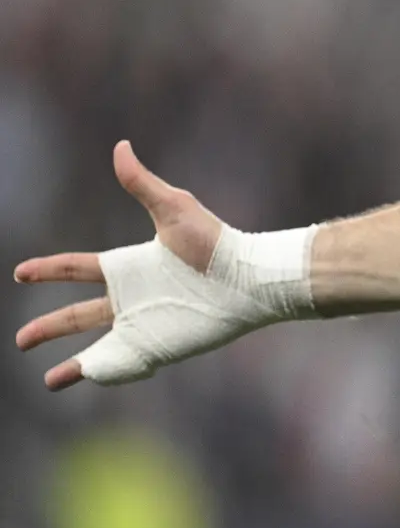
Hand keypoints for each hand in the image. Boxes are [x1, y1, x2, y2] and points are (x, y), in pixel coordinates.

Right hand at [14, 141, 223, 390]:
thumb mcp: (174, 210)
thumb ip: (142, 184)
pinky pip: (124, 365)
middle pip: (77, 316)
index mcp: (128, 268)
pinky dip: (103, 374)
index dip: (48, 270)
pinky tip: (85, 381)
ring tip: (48, 380)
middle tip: (21, 340)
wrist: (249, 279)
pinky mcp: (158, 347)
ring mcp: (143, 326)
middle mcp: (131, 300)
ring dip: (72, 365)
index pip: (76, 269)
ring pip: (97, 349)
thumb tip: (120, 146)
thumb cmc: (216, 243)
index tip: (20, 272)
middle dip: (48, 328)